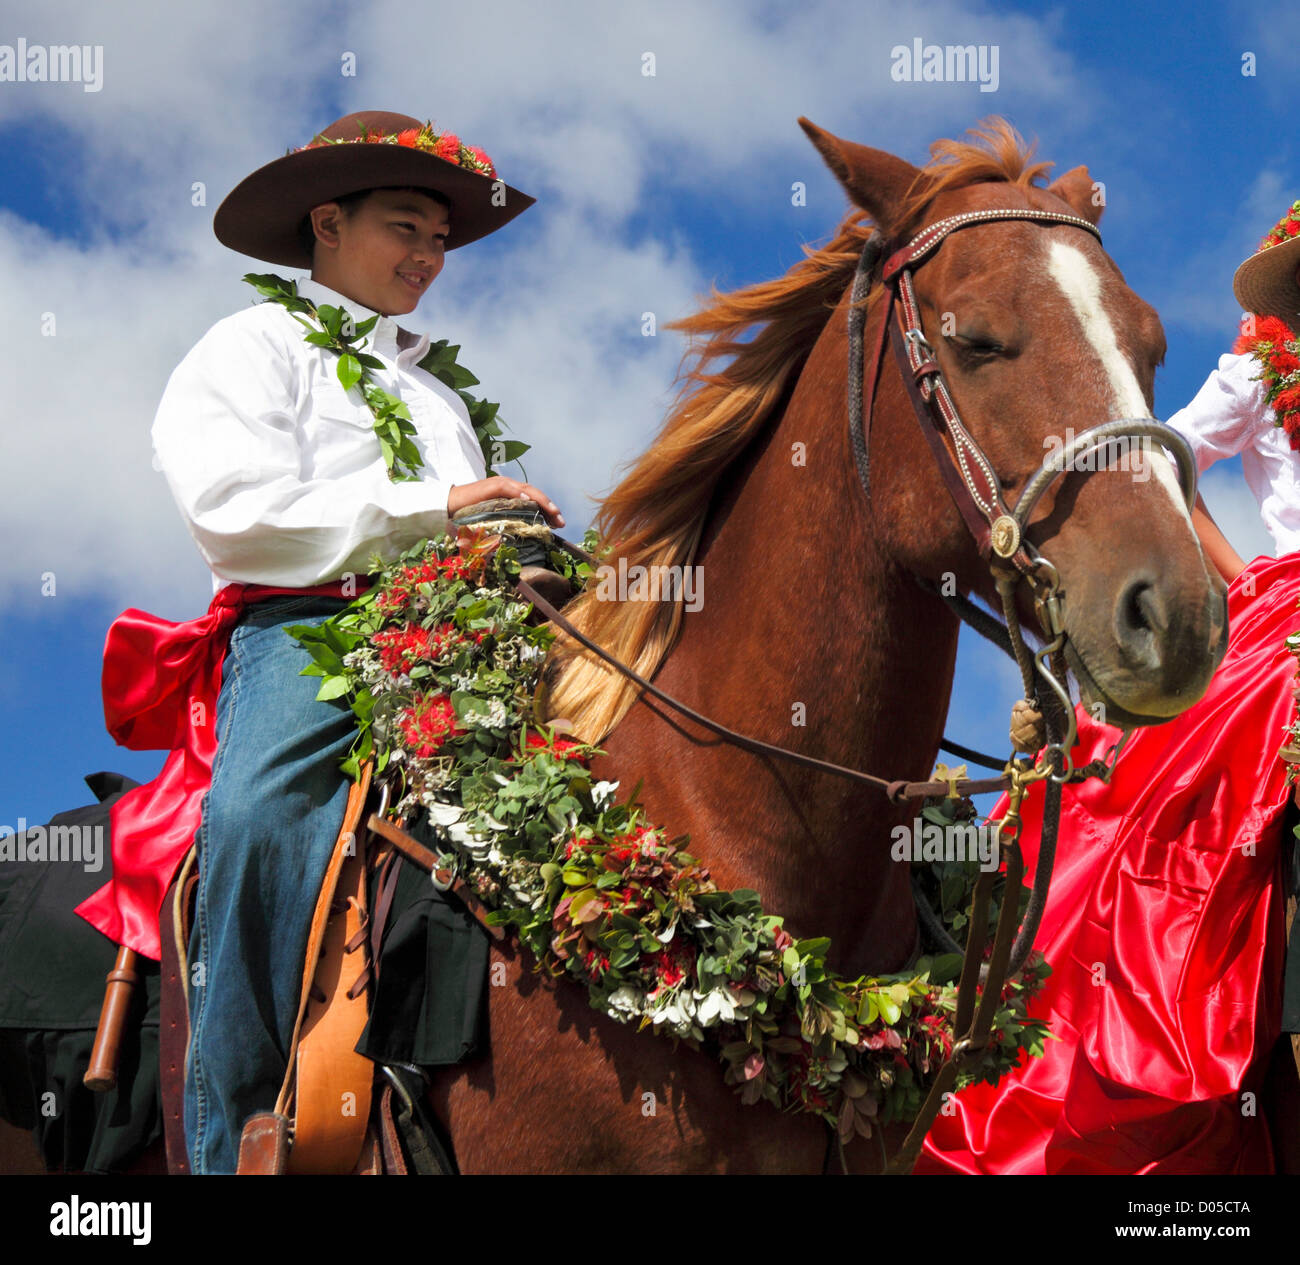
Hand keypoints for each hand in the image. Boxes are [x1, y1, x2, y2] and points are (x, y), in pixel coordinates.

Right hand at [447, 476, 564, 527]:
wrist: (449, 505)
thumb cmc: (471, 515)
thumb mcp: (495, 520)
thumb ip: (508, 524)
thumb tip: (524, 540)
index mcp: (512, 495)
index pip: (535, 500)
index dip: (548, 510)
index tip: (559, 524)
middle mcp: (509, 487)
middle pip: (535, 494)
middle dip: (550, 507)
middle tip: (561, 522)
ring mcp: (501, 484)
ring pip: (527, 490)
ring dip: (542, 501)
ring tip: (553, 512)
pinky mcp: (491, 485)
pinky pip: (508, 489)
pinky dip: (520, 494)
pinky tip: (529, 502)